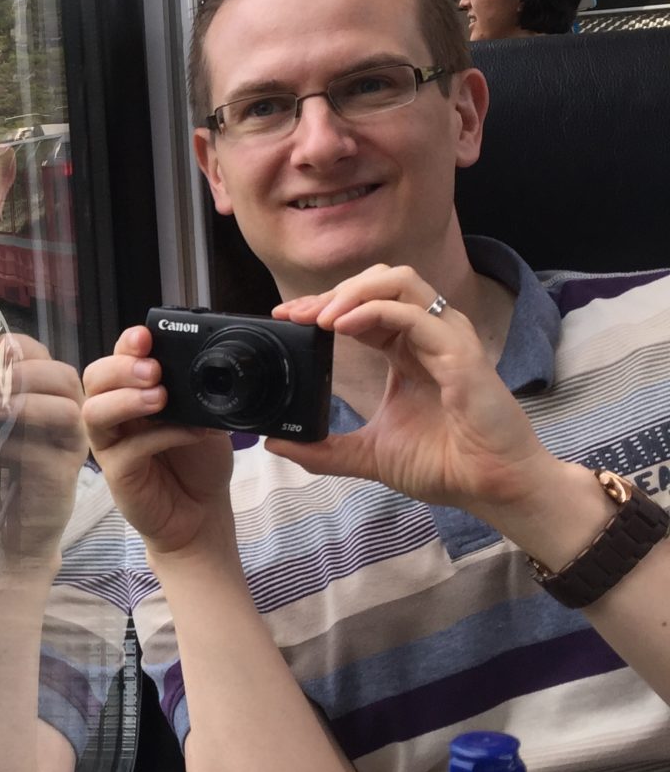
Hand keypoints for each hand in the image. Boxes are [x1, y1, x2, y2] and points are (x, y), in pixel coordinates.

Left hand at [0, 335, 87, 566]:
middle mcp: (68, 417)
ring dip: (27, 404)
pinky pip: (47, 452)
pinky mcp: (63, 476)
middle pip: (65, 376)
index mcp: (50, 398)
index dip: (25, 348)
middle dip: (28, 371)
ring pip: (68, 409)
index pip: (46, 358)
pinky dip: (16, 446)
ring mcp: (70, 447)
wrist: (12, 530)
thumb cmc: (0, 475)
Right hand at [82, 325, 233, 559]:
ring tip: (160, 398)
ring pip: (94, 412)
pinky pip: (126, 450)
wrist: (202, 512)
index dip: (127, 344)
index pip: (118, 357)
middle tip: (154, 370)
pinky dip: (158, 436)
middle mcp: (115, 413)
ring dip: (126, 399)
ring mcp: (111, 444)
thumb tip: (202, 366)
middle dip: (121, 367)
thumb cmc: (198, 462)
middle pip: (94, 378)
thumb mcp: (203, 417)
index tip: (145, 336)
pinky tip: (188, 433)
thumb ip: (195, 393)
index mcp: (132, 391)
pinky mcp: (117, 473)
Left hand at [269, 264, 557, 526]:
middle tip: (297, 314)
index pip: (363, 306)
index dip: (324, 305)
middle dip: (334, 291)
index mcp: (408, 351)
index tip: (286, 317)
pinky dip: (376, 312)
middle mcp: (429, 336)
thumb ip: (324, 450)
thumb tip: (276, 444)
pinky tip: (344, 328)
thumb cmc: (447, 465)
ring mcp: (447, 340)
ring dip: (354, 292)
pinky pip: (416, 315)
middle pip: (380, 282)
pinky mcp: (461, 354)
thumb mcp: (370, 454)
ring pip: (400, 282)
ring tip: (320, 317)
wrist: (494, 489)